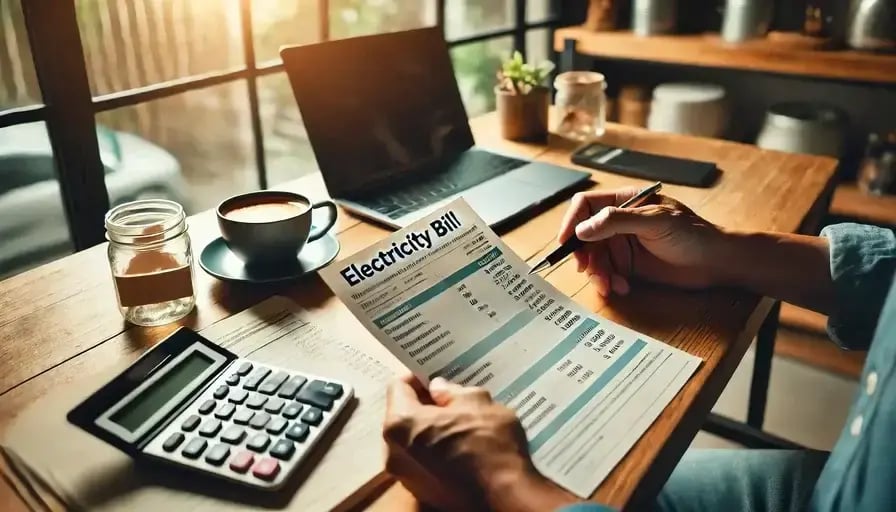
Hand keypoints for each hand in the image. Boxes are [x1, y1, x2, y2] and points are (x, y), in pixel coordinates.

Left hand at [383, 375, 577, 511]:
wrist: (505, 497)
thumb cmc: (489, 444)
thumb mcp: (476, 402)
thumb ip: (451, 392)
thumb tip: (439, 389)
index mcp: (400, 424)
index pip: (398, 387)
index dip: (419, 378)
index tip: (437, 377)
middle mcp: (394, 453)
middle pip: (403, 416)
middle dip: (426, 405)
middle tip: (453, 399)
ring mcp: (407, 477)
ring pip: (414, 441)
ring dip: (432, 429)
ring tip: (463, 423)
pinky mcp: (424, 493)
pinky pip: (425, 462)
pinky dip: (438, 452)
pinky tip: (464, 448)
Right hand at [557, 187, 727, 296]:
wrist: (716, 263)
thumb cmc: (692, 233)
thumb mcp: (655, 222)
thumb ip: (617, 222)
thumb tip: (582, 230)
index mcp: (624, 201)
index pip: (585, 205)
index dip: (571, 222)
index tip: (566, 243)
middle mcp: (618, 221)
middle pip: (584, 235)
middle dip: (584, 255)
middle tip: (590, 272)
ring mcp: (622, 244)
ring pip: (593, 257)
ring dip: (597, 273)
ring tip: (610, 285)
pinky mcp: (628, 265)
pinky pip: (606, 273)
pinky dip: (609, 282)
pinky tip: (623, 287)